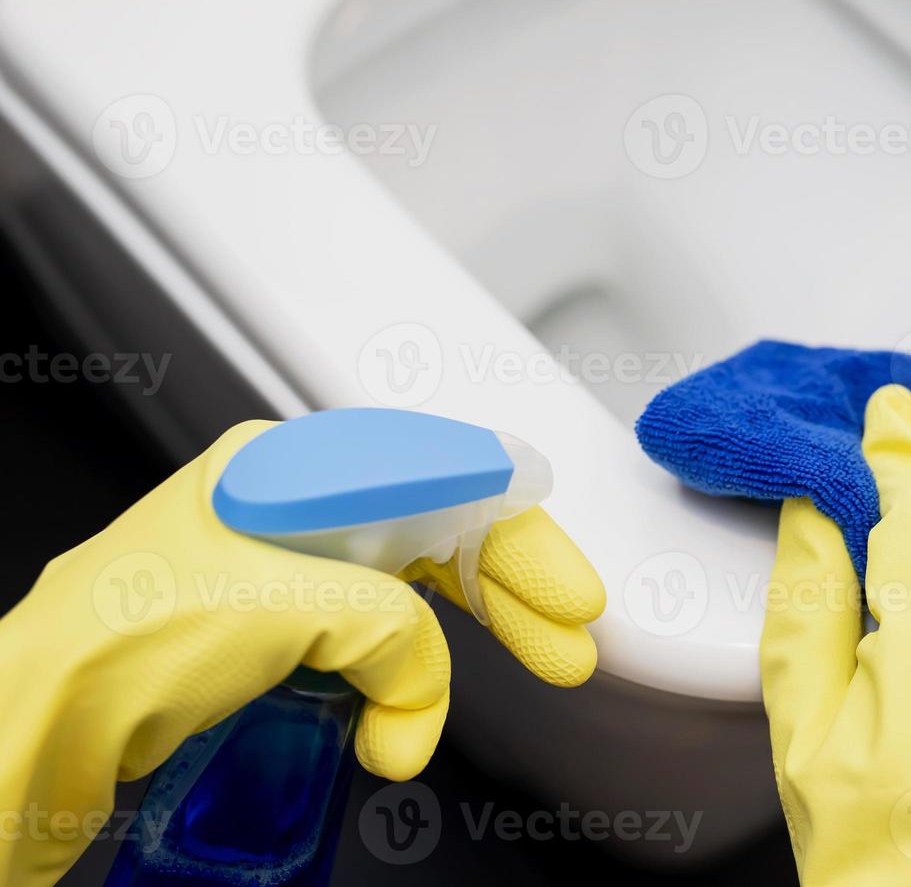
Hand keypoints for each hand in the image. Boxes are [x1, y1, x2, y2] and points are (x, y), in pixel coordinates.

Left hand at [0, 420, 602, 884]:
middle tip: (567, 645)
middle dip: (509, 595)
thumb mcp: (286, 606)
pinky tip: (406, 729)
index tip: (569, 593)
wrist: (37, 723)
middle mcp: (290, 514)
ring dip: (453, 659)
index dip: (517, 538)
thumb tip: (421, 680)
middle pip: (433, 539)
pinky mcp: (269, 640)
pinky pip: (366, 652)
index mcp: (291, 469)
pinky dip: (399, 693)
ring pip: (406, 600)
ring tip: (506, 696)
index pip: (438, 482)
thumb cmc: (119, 640)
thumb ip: (390, 630)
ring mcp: (279, 578)